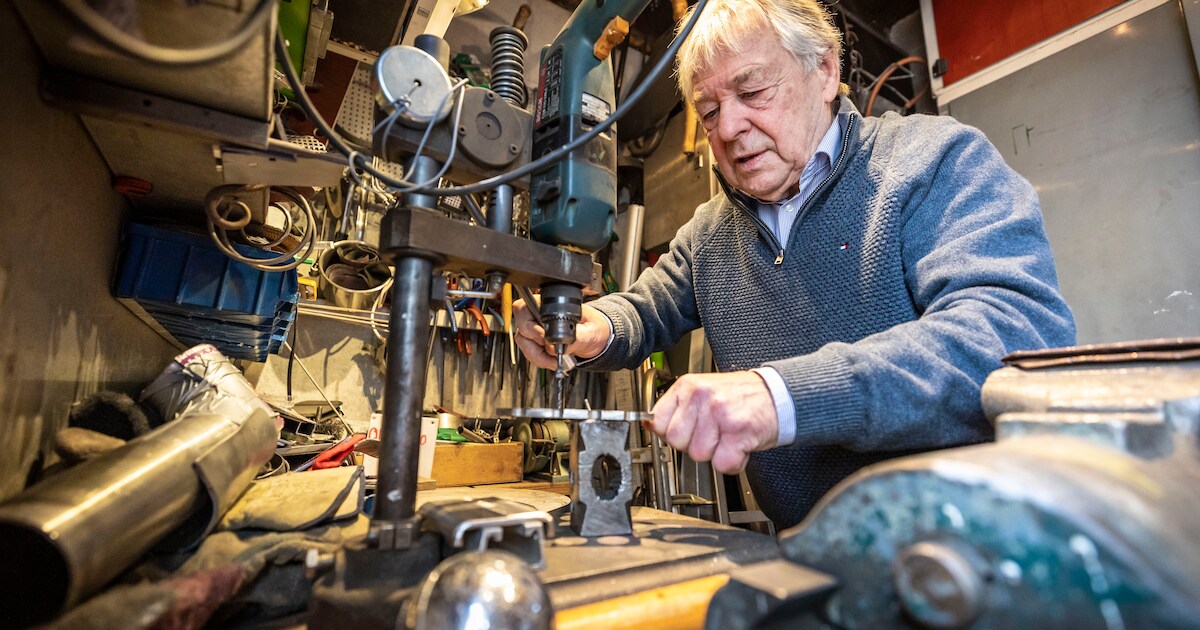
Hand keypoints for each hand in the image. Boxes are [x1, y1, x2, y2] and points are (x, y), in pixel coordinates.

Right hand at [513, 299, 610, 368]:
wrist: (596, 339)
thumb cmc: (593, 327)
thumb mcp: (590, 331)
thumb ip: (574, 338)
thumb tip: (554, 346)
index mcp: (549, 304)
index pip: (524, 308)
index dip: (531, 324)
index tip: (545, 338)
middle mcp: (538, 315)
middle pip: (522, 328)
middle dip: (537, 344)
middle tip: (553, 351)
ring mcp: (535, 329)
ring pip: (524, 343)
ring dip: (539, 356)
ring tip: (556, 360)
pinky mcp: (536, 343)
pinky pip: (530, 353)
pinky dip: (541, 360)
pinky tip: (554, 361)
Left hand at [649, 371, 778, 474]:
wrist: (779, 395)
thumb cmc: (742, 396)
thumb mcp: (705, 391)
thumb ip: (679, 408)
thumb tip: (652, 426)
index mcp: (689, 386)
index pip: (658, 421)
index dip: (671, 433)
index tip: (684, 433)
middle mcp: (702, 396)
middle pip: (676, 441)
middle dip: (693, 445)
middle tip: (712, 434)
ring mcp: (720, 413)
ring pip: (699, 455)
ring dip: (716, 454)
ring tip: (728, 437)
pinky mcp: (738, 431)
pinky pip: (723, 463)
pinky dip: (734, 462)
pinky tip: (739, 446)